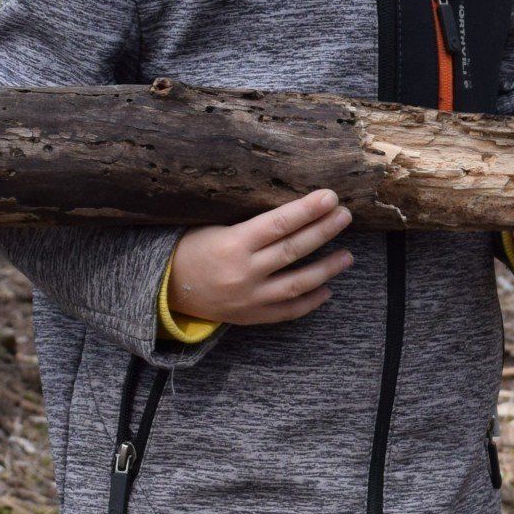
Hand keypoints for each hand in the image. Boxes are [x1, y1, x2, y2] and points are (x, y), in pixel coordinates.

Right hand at [168, 189, 353, 326]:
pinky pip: (286, 311)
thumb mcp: (215, 226)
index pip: (280, 222)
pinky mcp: (250, 316)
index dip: (308, 209)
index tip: (331, 196)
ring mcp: (249, 298)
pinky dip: (310, 301)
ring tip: (348, 255)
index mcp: (233, 243)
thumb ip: (252, 223)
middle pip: (294, 249)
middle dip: (324, 230)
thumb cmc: (191, 247)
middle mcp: (244, 272)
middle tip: (346, 215)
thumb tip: (295, 208)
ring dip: (327, 268)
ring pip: (297, 283)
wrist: (165, 287)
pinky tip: (328, 289)